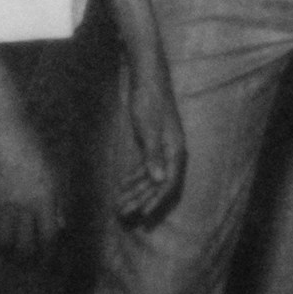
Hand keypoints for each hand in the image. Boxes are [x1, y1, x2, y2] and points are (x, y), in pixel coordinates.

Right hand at [0, 110, 64, 258]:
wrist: (0, 130)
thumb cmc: (32, 145)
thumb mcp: (52, 170)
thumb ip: (55, 199)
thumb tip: (59, 223)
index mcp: (44, 196)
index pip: (47, 237)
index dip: (50, 254)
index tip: (52, 261)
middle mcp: (22, 204)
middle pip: (24, 245)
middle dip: (30, 259)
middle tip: (34, 263)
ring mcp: (0, 204)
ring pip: (3, 241)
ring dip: (10, 251)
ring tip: (15, 253)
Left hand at [113, 63, 185, 224]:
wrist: (146, 78)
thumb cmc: (149, 102)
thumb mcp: (149, 130)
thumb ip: (154, 156)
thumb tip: (159, 181)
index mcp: (174, 149)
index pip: (168, 182)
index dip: (156, 200)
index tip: (142, 214)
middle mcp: (170, 151)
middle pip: (156, 182)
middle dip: (140, 199)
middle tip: (122, 213)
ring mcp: (160, 147)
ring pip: (149, 175)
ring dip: (134, 191)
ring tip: (118, 204)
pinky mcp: (150, 142)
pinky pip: (144, 166)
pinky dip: (133, 177)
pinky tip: (122, 185)